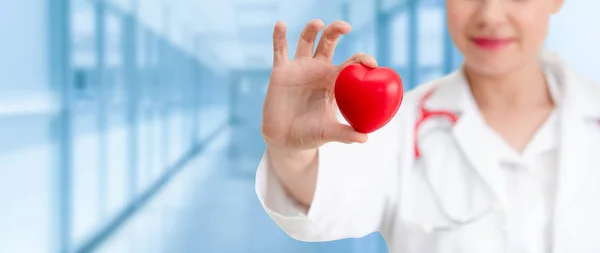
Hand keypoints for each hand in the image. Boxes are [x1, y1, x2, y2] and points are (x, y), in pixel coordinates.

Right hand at [262, 19, 378, 149]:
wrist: (285, 140)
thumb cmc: (310, 135)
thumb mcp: (328, 133)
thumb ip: (345, 134)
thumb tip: (365, 139)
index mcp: (334, 82)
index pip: (351, 63)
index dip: (361, 59)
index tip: (371, 63)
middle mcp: (318, 70)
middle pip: (329, 42)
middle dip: (337, 30)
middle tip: (346, 27)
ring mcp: (299, 68)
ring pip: (306, 41)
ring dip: (312, 29)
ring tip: (318, 23)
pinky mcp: (281, 71)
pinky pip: (280, 50)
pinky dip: (279, 36)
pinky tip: (281, 24)